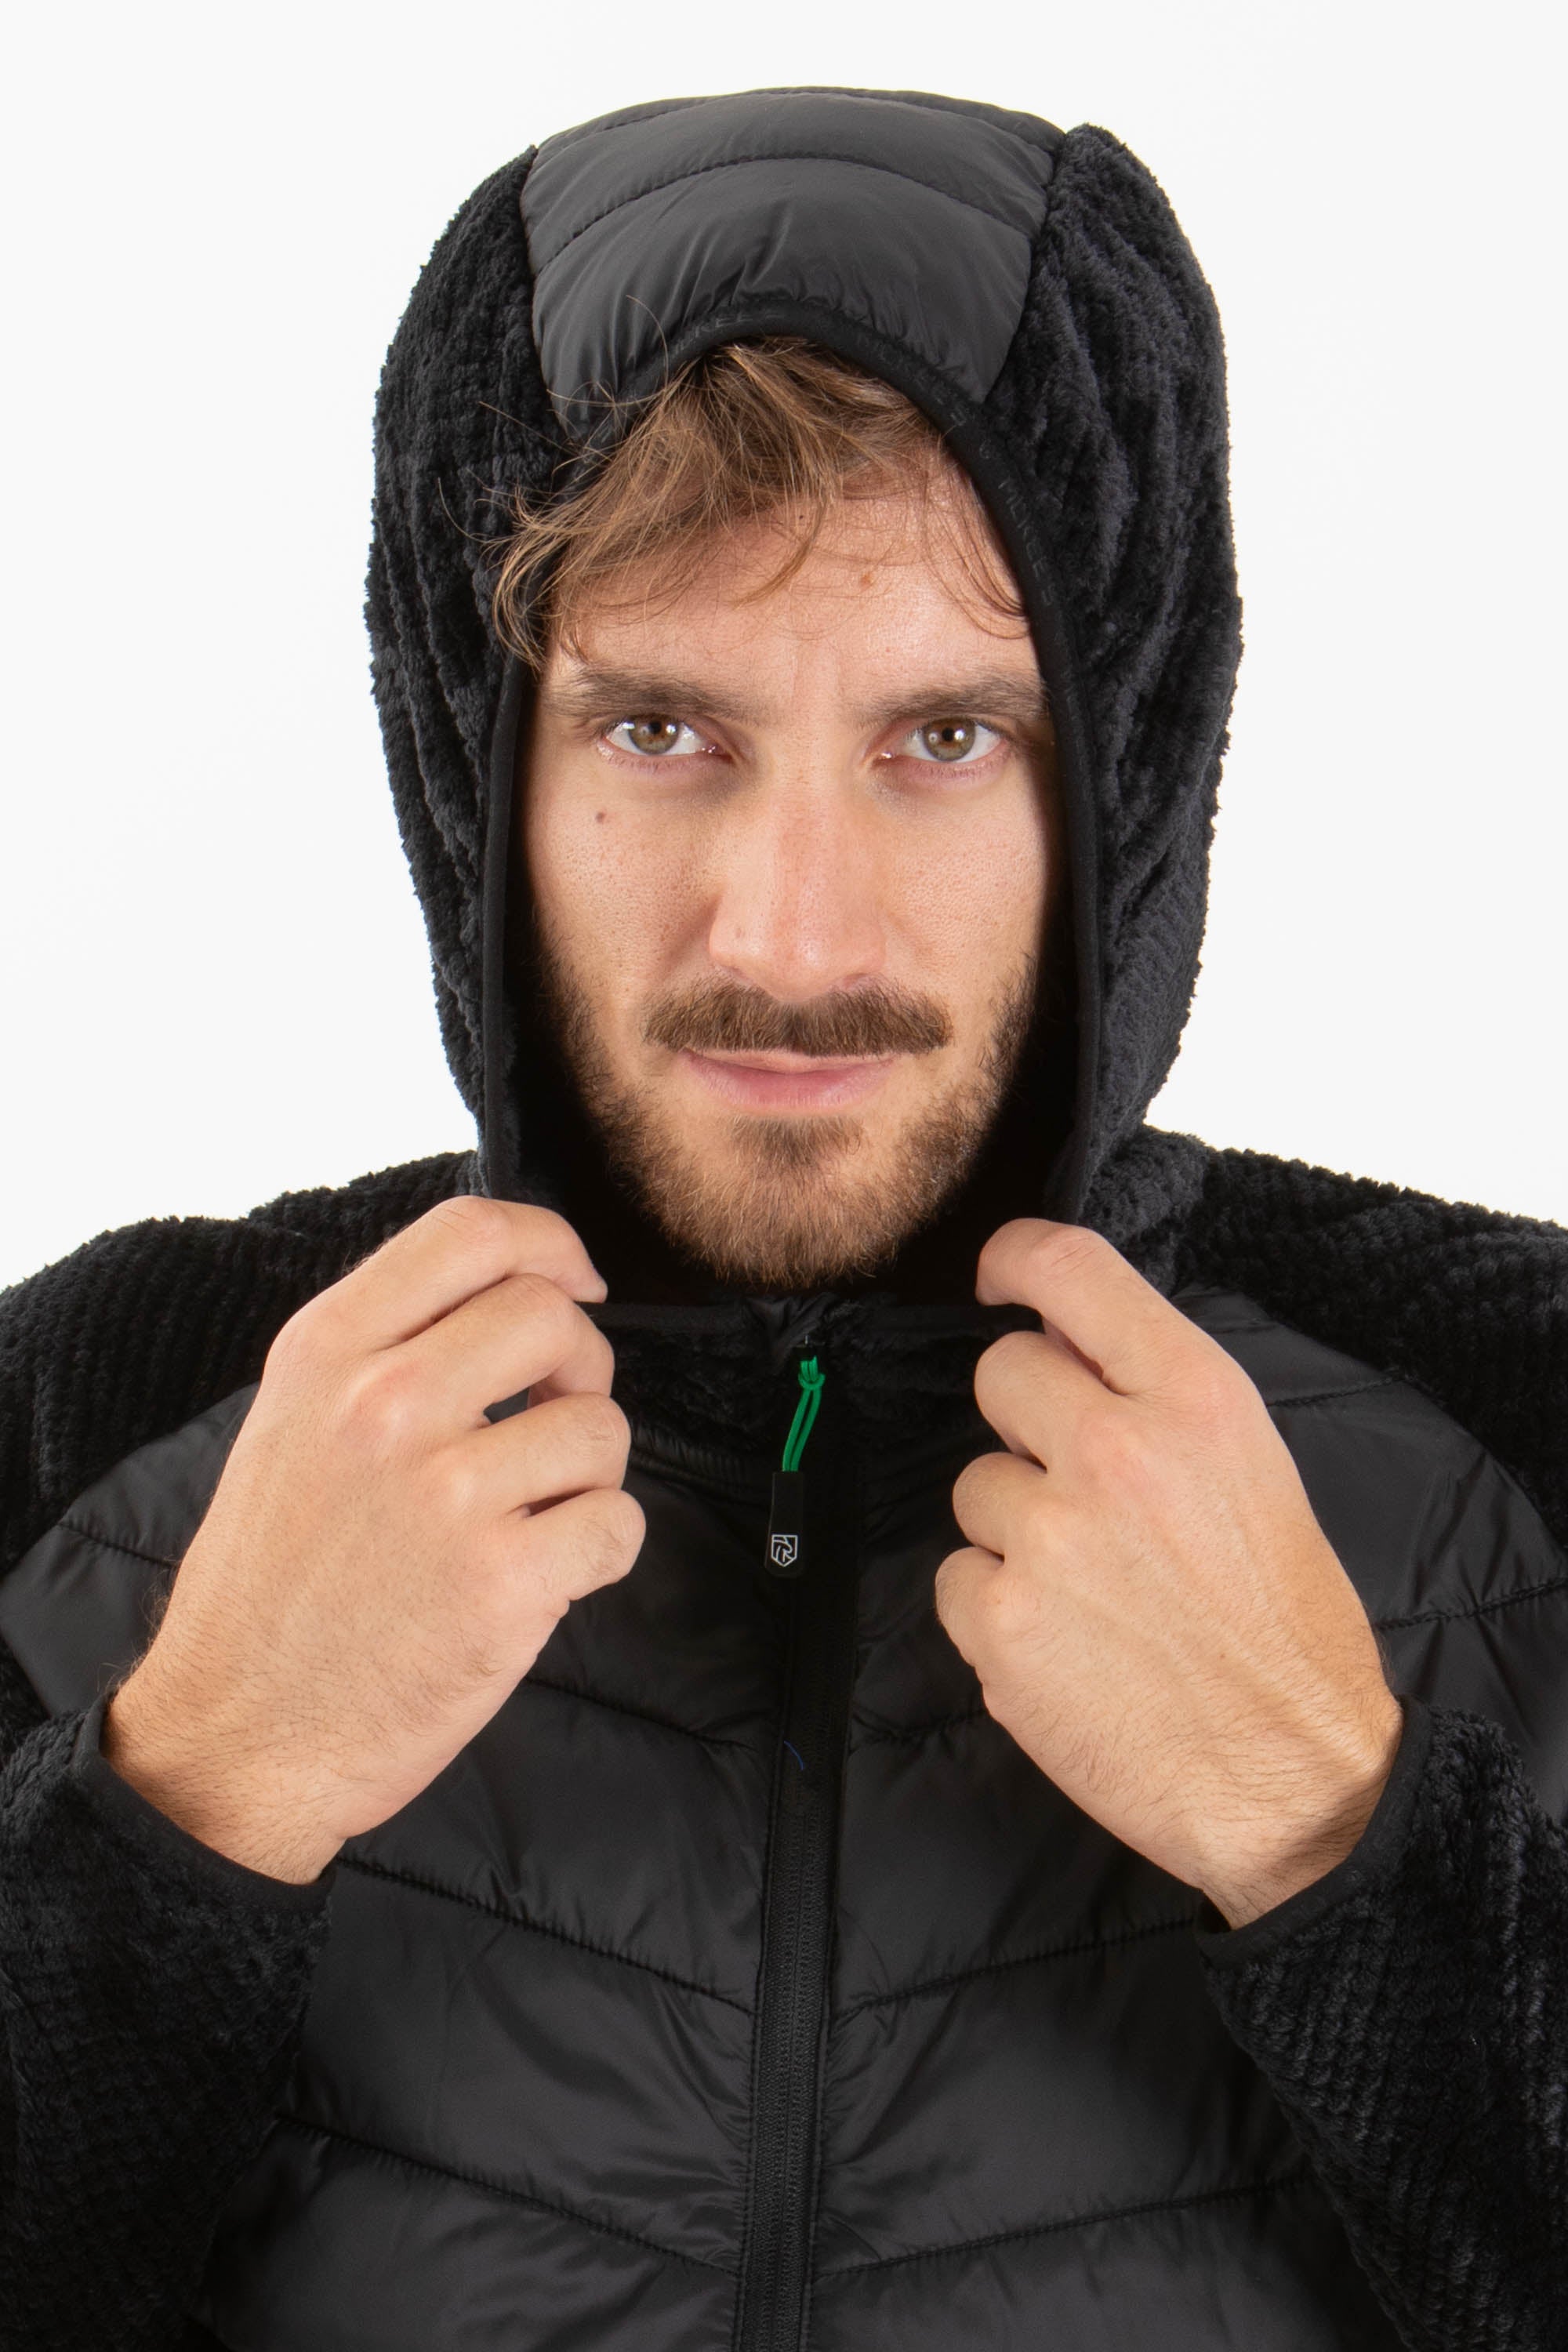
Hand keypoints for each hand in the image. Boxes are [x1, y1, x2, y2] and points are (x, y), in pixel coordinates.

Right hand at [104, 1197, 643, 1882]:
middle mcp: (386, 1404)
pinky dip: (600, 1549)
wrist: (236, 1736)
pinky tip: (543, 1574)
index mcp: (329, 1354)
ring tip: (529, 1514)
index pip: (471, 1233)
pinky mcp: (504, 1580)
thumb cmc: (271, 1587)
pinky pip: (617, 1522)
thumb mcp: (289, 1426)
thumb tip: (503, 1294)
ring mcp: (448, 1492)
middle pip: (552, 1314)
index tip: (577, 1278)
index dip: (551, 1243)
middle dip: (580, 1363)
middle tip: (551, 1415)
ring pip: (600, 1425)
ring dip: (589, 1472)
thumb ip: (383, 1349)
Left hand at [935, 1221, 1401, 1926]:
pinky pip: (958, 1575)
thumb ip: (1151, 1396)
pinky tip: (1066, 1643)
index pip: (1072, 1269)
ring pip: (975, 1483)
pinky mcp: (999, 1617)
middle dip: (1026, 1420)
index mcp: (1195, 1400)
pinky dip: (996, 1606)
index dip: (1016, 1258)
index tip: (996, 1275)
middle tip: (1081, 1486)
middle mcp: (1116, 1451)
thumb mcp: (1251, 1472)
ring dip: (1016, 1525)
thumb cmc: (1284, 1627)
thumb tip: (1053, 1335)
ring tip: (1095, 1589)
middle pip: (1000, 1371)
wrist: (1294, 1776)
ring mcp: (1049, 1534)